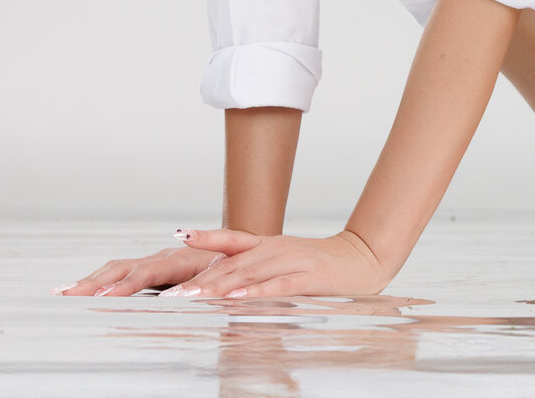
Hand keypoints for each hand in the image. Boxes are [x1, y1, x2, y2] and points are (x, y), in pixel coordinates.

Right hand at [55, 243, 221, 296]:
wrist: (244, 254)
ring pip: (117, 269)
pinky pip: (119, 273)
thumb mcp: (223, 280)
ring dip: (90, 281)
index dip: (125, 285)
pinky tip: (79, 290)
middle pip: (123, 268)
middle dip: (94, 283)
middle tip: (67, 295)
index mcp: (181, 258)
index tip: (104, 297)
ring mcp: (154, 261)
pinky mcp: (150, 268)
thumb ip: (202, 290)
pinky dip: (98, 281)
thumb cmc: (234, 270)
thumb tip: (180, 302)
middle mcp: (163, 257)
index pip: (147, 272)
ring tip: (63, 293)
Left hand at [157, 227, 392, 298]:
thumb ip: (256, 267)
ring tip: (194, 297)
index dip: (206, 236)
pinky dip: (256, 292)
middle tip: (173, 293)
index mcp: (268, 243)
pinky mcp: (309, 277)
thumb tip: (222, 282)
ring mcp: (293, 261)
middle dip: (201, 279)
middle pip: (233, 263)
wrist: (362, 259)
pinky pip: (278, 286)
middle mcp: (276, 248)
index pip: (232, 237)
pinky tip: (237, 298)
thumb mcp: (284, 260)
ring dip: (220, 287)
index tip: (178, 236)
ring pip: (249, 274)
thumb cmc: (319, 265)